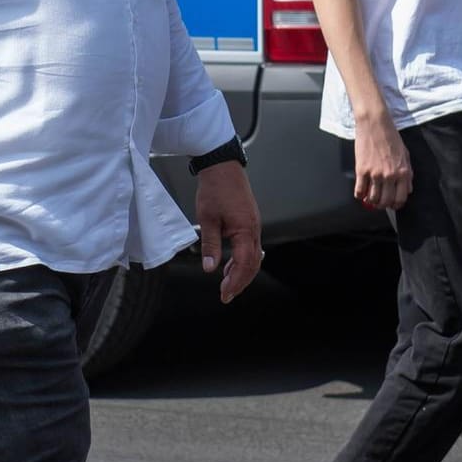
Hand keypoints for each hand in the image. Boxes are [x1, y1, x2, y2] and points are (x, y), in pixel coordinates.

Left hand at [195, 162, 261, 302]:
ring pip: (253, 257)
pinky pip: (250, 247)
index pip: (244, 264)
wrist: (222, 166)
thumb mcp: (207, 218)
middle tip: (226, 295)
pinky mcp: (249, 221)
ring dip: (241, 272)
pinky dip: (242, 260)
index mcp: (245, 229)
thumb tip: (210, 268)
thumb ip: (210, 245)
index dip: (235, 282)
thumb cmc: (215, 188)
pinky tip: (230, 264)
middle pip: (253, 264)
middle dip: (240, 282)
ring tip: (226, 283)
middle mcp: (254, 229)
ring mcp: (253, 225)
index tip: (225, 294)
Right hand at [353, 112, 411, 211]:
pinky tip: (360, 192)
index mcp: (403, 172)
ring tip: (370, 198)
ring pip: (372, 198)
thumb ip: (408, 174)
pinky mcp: (361, 170)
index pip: (401, 198)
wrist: (375, 123)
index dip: (396, 205)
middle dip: (383, 205)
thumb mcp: (405, 154)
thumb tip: (408, 189)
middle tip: (379, 203)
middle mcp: (390, 176)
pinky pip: (359, 190)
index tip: (392, 204)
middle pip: (386, 201)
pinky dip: (359, 195)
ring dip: (371, 202)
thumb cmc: (391, 136)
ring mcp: (375, 174)